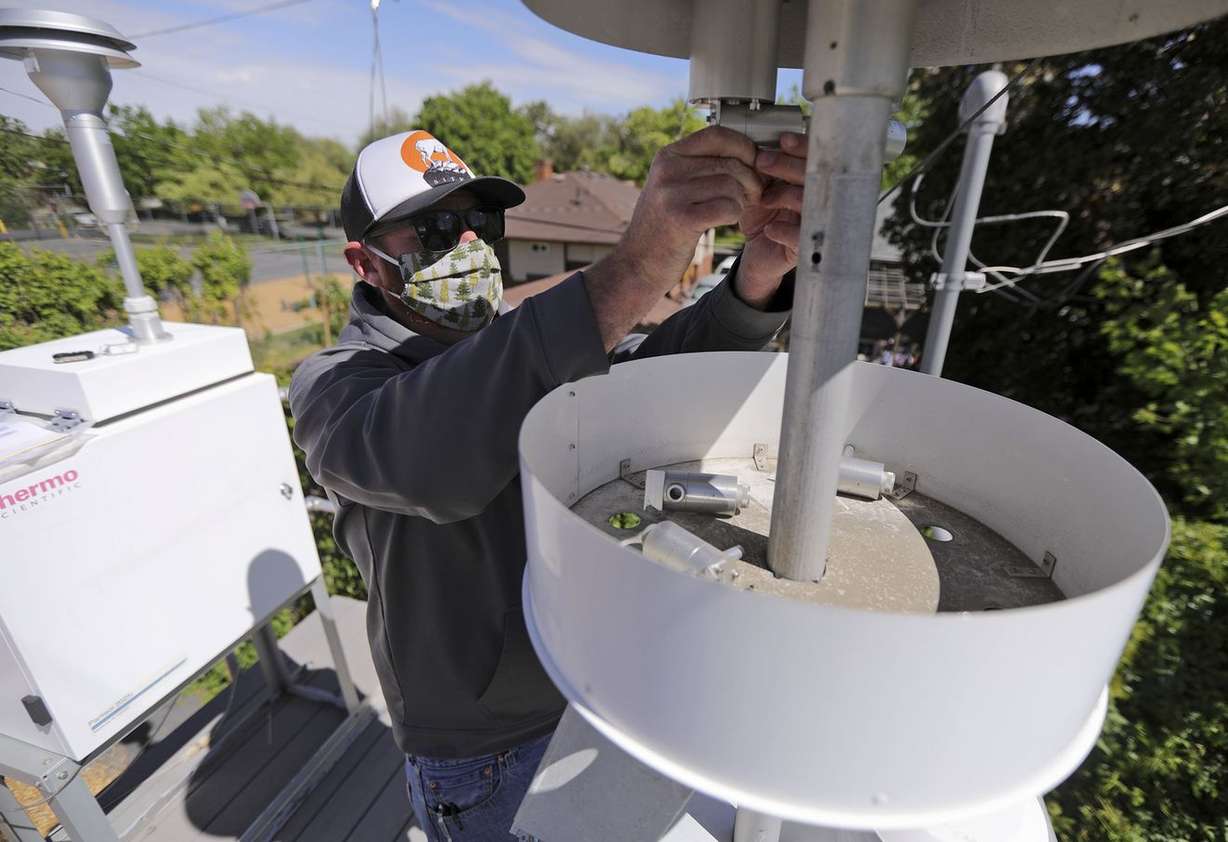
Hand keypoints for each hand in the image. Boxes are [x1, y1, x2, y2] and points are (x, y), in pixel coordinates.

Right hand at [617, 126, 762, 293]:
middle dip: (750, 180)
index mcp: (667, 156)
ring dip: (741, 201)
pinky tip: (724, 221)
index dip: (744, 147)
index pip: (716, 135)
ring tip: (731, 211)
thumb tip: (748, 151)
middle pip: (730, 163)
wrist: (637, 264)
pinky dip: (734, 215)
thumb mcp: (673, 187)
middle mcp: (667, 170)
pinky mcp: (682, 219)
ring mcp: (672, 194)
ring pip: (732, 185)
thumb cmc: (663, 227)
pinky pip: (729, 207)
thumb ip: (700, 167)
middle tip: (751, 195)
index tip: (754, 163)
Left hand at [736, 131, 806, 308]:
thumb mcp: (758, 187)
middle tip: (761, 161)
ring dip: (783, 196)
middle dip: (788, 165)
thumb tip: (756, 144)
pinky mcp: (806, 246)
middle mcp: (817, 198)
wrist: (758, 253)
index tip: (783, 140)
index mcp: (808, 179)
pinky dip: (784, 231)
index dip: (803, 146)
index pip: (816, 157)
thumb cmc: (761, 216)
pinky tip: (769, 229)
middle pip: (814, 175)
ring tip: (763, 199)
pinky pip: (801, 236)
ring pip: (808, 202)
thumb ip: (762, 168)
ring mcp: (814, 222)